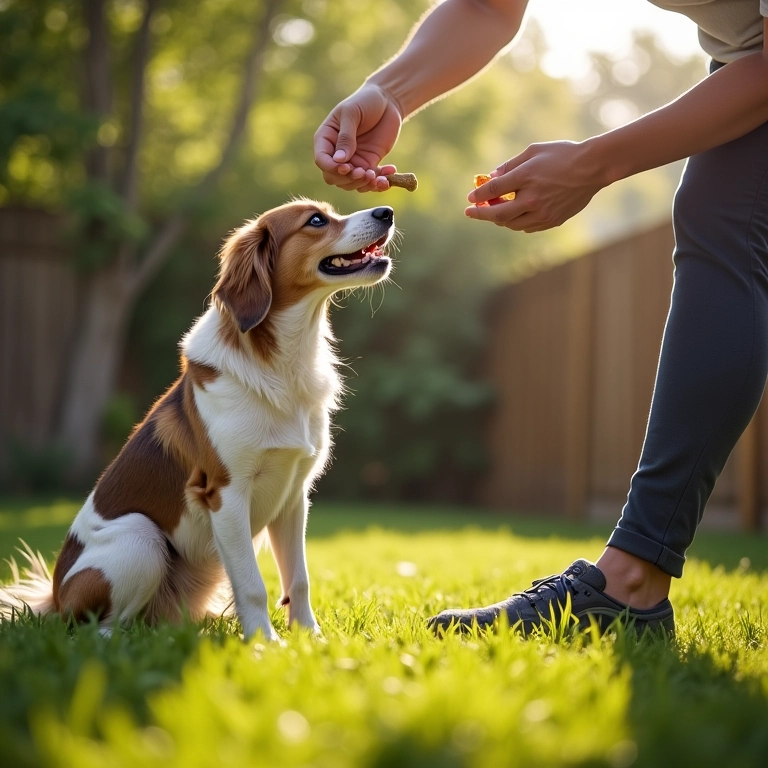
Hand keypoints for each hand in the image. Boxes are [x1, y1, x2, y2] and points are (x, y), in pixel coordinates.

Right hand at [314, 84, 402, 191]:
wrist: (387, 101)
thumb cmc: (365, 101)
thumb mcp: (352, 114)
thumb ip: (346, 137)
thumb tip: (339, 160)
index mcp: (326, 139)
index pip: (322, 160)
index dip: (332, 168)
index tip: (346, 167)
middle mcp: (337, 154)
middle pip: (334, 177)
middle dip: (349, 179)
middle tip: (365, 172)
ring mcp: (353, 161)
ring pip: (351, 184)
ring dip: (364, 184)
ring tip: (378, 177)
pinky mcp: (369, 164)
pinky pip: (370, 181)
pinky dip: (379, 183)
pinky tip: (390, 172)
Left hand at [465, 141, 605, 231]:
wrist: (594, 167)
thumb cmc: (562, 155)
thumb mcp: (533, 152)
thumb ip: (510, 165)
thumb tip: (491, 177)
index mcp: (526, 177)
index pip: (493, 190)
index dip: (478, 195)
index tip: (470, 198)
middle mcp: (533, 198)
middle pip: (498, 214)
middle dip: (481, 214)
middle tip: (470, 212)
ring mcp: (543, 212)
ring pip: (511, 224)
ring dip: (498, 219)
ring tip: (493, 212)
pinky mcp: (552, 220)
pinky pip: (527, 227)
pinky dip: (515, 223)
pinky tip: (513, 216)